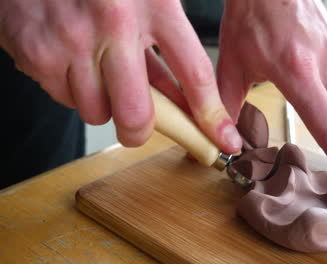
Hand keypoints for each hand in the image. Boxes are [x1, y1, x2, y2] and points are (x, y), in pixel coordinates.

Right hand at [0, 0, 241, 152]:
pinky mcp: (39, 53)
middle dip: (140, 131)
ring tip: (100, 73)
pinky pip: (66, 99)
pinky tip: (75, 62)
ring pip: (98, 113)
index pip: (194, 74)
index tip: (224, 139)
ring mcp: (74, 40)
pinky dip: (74, 91)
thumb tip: (185, 104)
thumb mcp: (149, 1)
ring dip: (104, 104)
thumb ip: (167, 48)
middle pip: (137, 114)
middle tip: (138, 126)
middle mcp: (115, 23)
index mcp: (156, 5)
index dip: (212, 116)